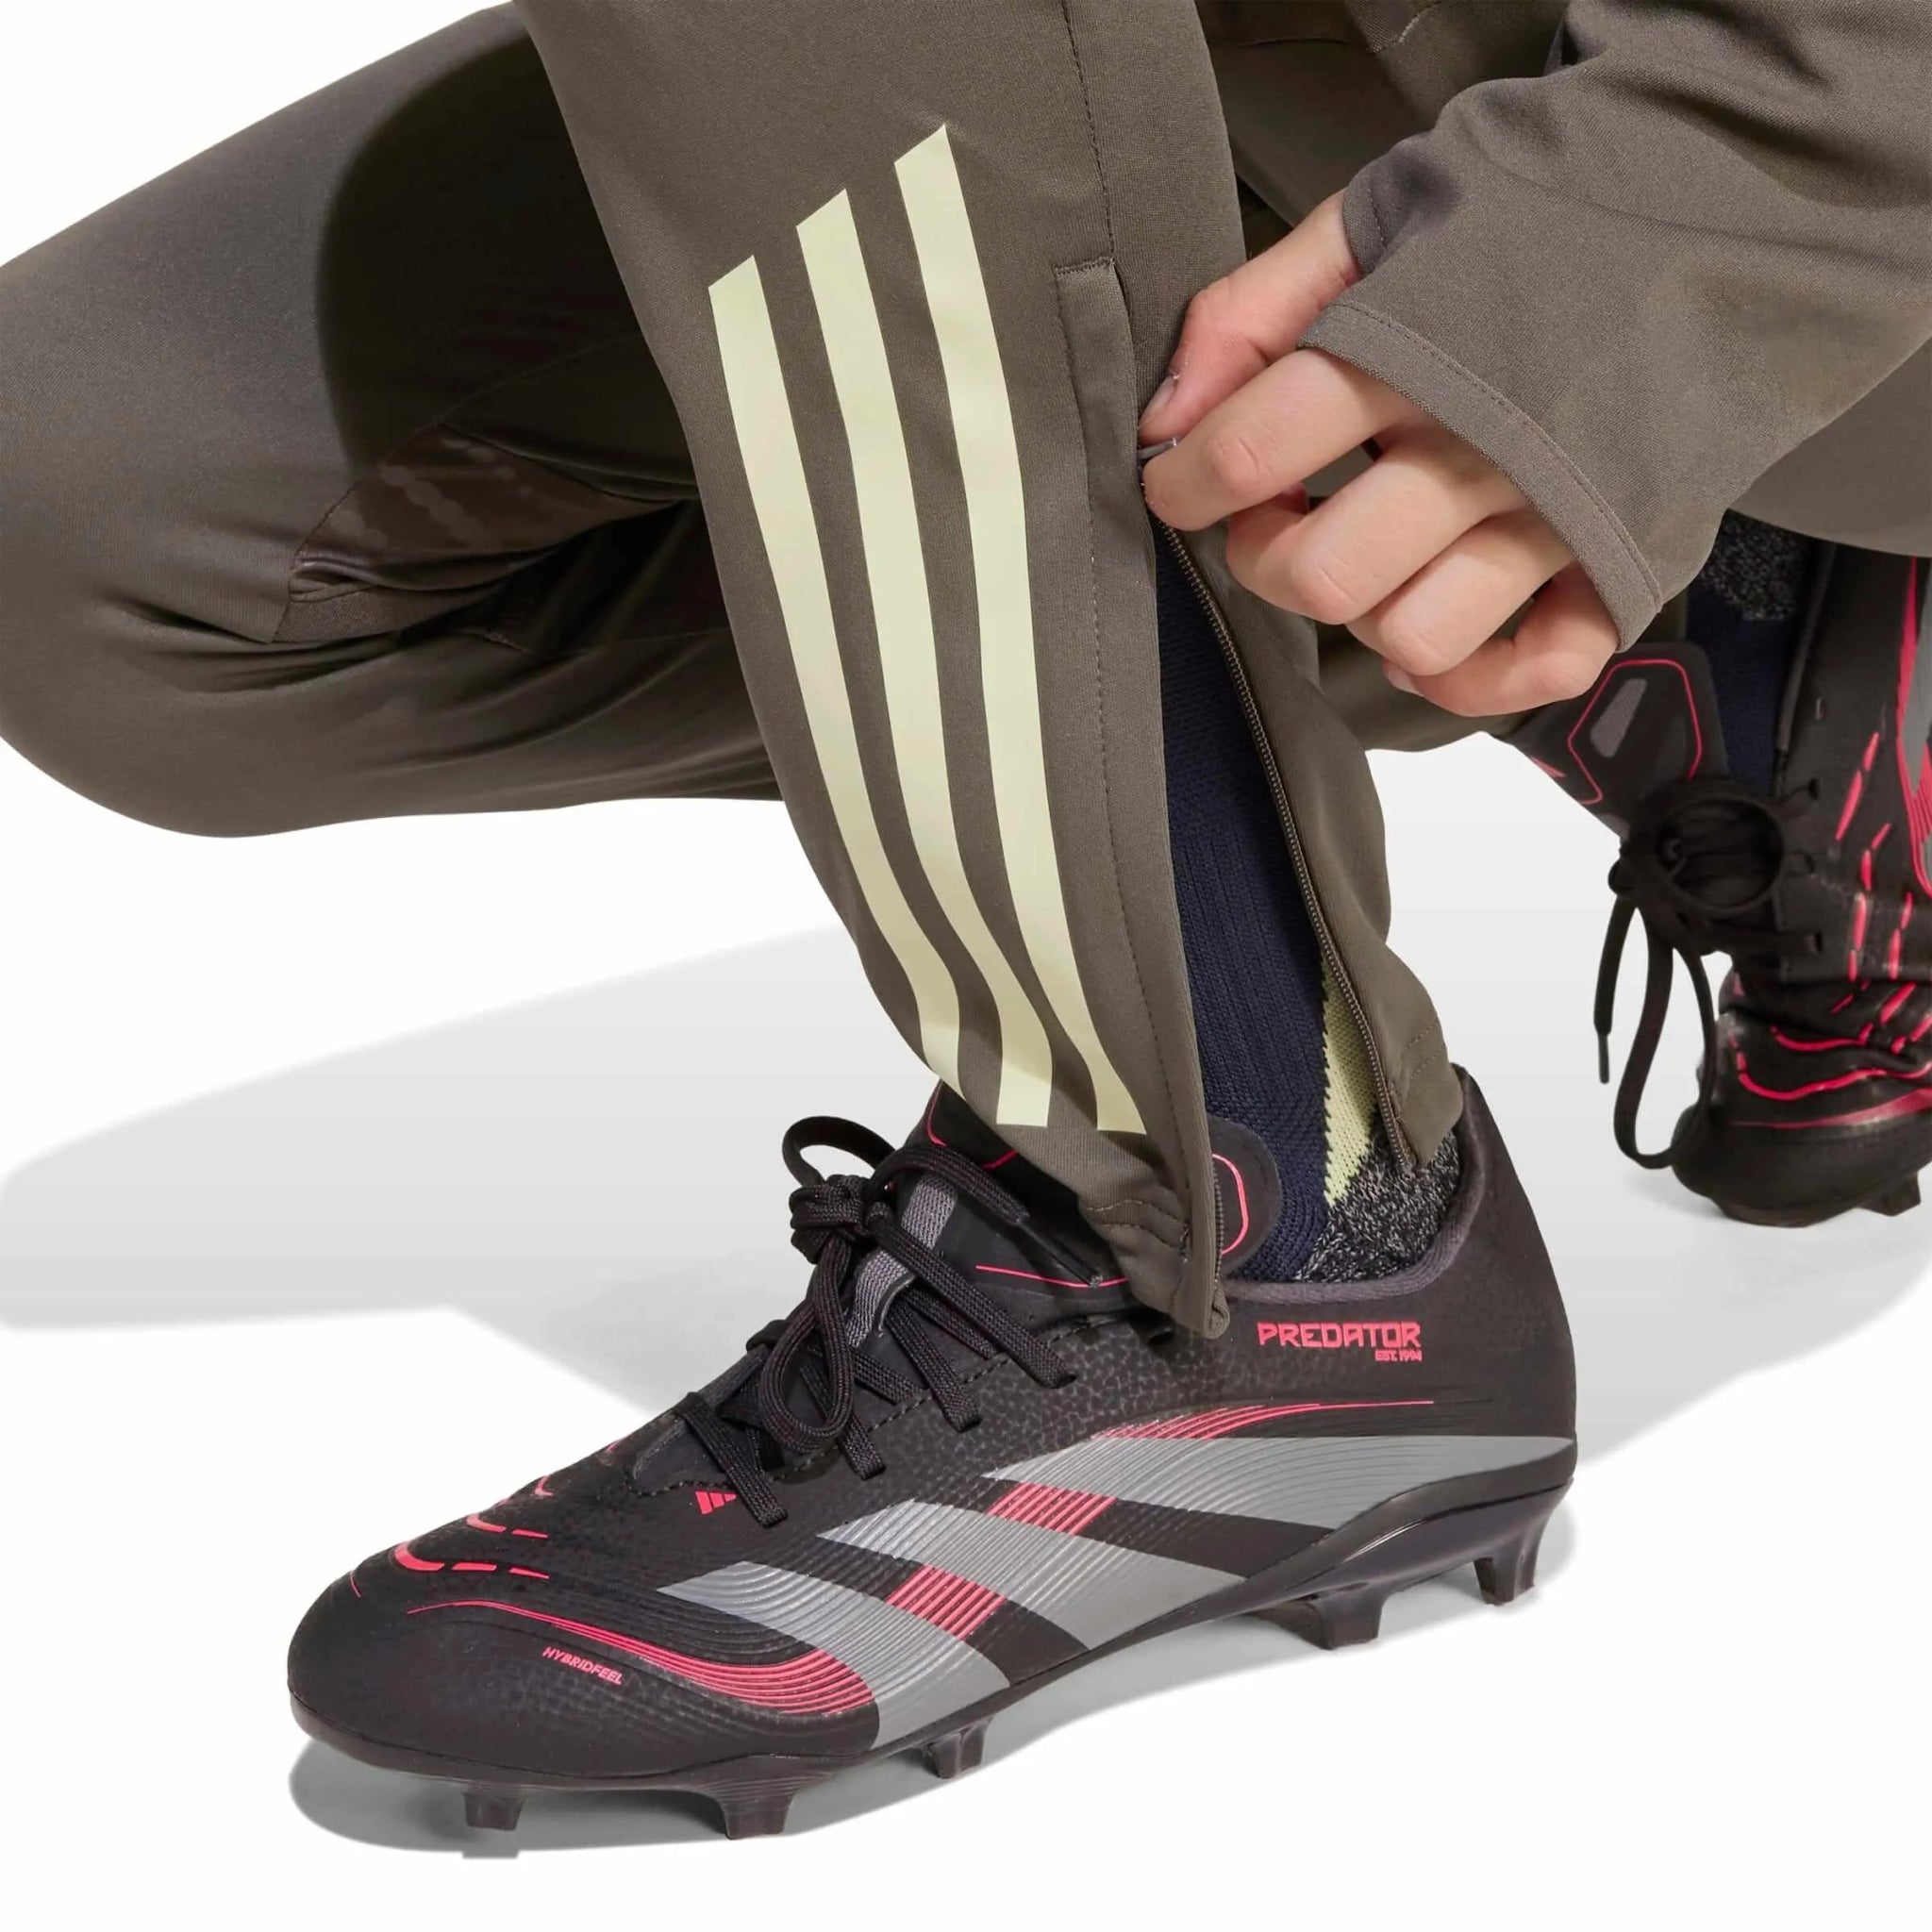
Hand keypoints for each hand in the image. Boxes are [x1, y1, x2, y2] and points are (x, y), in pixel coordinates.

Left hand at [1139, 195, 1618, 716]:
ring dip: (1364, 615)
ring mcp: (1558, 517)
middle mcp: (1487, 443)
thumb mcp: (1375, 221)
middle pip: (1324, 572)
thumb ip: (1254, 308)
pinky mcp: (1617, 566)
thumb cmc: (1526, 229)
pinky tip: (1428, 628)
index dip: (1189, 481)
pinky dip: (1468, 675)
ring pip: (1415, 633)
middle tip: (1275, 517)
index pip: (1255, 450)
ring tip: (1365, 559)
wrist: (1713, 214)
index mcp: (1417, 347)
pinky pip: (1533, 670)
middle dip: (1267, 558)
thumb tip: (1167, 416)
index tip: (1183, 480)